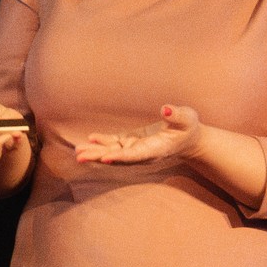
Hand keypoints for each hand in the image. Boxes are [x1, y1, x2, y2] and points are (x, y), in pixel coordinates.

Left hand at [75, 104, 203, 166]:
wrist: (188, 139)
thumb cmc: (189, 128)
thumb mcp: (188, 119)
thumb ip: (177, 115)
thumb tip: (165, 108)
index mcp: (156, 150)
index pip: (136, 155)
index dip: (120, 158)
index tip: (105, 158)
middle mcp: (143, 153)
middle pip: (118, 158)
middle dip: (98, 157)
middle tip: (80, 157)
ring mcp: (136, 148)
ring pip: (113, 153)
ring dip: (95, 152)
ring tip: (77, 151)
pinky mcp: (133, 142)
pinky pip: (115, 145)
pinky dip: (102, 143)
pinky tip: (89, 140)